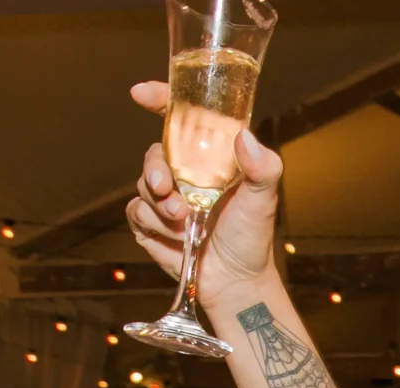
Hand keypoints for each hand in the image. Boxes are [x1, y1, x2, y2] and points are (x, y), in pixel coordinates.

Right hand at [126, 81, 283, 311]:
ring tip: (184, 221)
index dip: (160, 100)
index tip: (140, 93)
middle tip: (166, 188)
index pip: (182, 120)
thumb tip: (245, 137)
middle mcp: (185, 173)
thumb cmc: (251, 237)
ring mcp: (166, 197)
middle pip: (155, 153)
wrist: (235, 282)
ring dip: (160, 205)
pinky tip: (176, 237)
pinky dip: (152, 224)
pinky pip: (135, 211)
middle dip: (155, 169)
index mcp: (210, 158)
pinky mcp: (151, 223)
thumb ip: (263, 167)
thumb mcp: (264, 200)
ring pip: (143, 184)